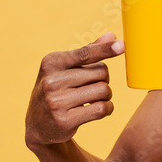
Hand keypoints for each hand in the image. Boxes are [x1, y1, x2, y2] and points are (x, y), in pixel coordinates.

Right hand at [25, 32, 123, 149]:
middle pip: (101, 72)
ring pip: (103, 90)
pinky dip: (108, 108)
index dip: (105, 49)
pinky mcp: (65, 121)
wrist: (39, 125)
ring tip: (96, 98)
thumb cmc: (57, 90)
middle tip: (93, 86)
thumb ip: (87, 52)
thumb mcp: (64, 68)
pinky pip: (101, 109)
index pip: (85, 53)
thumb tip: (112, 36)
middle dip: (104, 78)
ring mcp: (56, 102)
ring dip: (106, 94)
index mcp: (51, 62)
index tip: (122, 45)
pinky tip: (100, 109)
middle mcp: (51, 80)